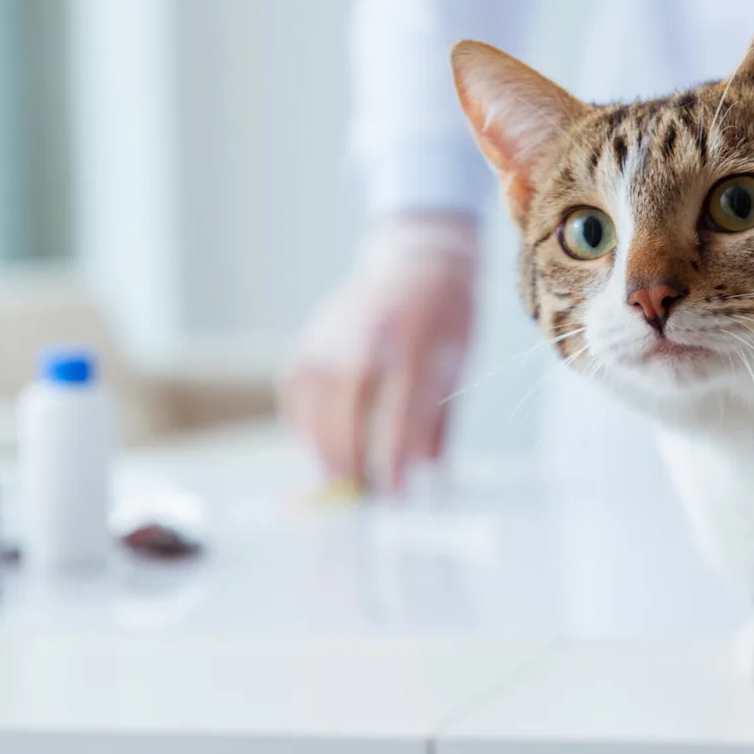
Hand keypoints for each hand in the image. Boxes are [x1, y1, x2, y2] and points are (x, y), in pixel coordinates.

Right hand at [279, 215, 476, 491]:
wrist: (419, 261)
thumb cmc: (446, 320)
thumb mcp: (458, 365)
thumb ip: (438, 422)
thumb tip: (425, 477)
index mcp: (416, 339)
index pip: (401, 407)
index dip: (394, 455)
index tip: (394, 490)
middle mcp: (369, 333)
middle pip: (348, 407)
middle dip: (351, 458)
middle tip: (361, 492)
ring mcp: (333, 331)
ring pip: (314, 401)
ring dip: (321, 447)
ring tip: (338, 478)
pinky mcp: (311, 335)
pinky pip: (295, 389)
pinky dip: (301, 422)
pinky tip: (315, 443)